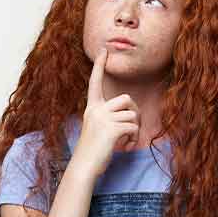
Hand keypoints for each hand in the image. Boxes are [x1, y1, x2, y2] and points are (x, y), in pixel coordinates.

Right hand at [74, 46, 141, 176]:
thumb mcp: (97, 129)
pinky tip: (125, 146)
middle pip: (126, 98)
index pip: (95, 83)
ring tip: (125, 140)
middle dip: (134, 111)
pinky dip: (133, 138)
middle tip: (131, 126)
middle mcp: (96, 110)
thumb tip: (132, 118)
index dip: (100, 66)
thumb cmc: (92, 151)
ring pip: (132, 114)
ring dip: (134, 129)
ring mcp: (103, 119)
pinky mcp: (112, 129)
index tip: (104, 50)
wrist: (83, 166)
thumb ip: (109, 118)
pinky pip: (133, 127)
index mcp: (91, 108)